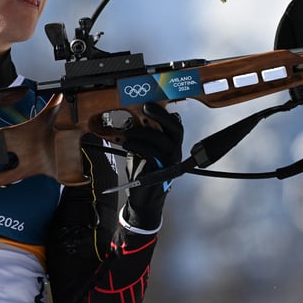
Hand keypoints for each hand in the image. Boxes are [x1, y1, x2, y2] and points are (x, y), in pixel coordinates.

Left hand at [119, 102, 183, 229]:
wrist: (144, 199)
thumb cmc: (144, 172)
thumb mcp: (143, 150)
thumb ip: (144, 137)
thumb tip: (134, 120)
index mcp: (172, 145)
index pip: (175, 125)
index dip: (164, 113)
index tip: (150, 104)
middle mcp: (175, 151)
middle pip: (175, 128)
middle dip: (161, 115)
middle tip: (146, 108)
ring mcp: (171, 161)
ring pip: (160, 140)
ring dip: (141, 133)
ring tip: (127, 134)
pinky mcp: (162, 170)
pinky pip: (151, 152)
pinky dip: (137, 145)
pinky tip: (127, 144)